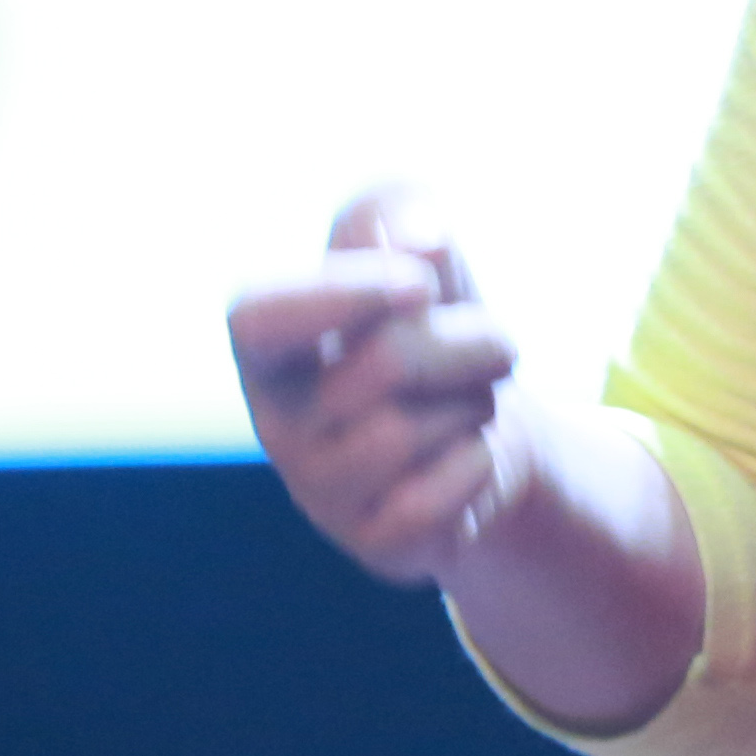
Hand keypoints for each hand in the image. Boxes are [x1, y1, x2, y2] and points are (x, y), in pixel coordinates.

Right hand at [226, 187, 523, 584]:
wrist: (480, 434)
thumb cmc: (433, 331)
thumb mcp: (417, 252)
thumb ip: (400, 213)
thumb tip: (416, 239)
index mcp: (270, 348)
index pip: (258, 316)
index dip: (341, 291)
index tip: (420, 282)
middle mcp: (278, 424)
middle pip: (384, 363)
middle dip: (468, 341)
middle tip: (496, 344)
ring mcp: (321, 492)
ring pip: (416, 430)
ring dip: (474, 403)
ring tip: (468, 403)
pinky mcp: (376, 542)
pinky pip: (445, 489)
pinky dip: (479, 461)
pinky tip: (465, 460)